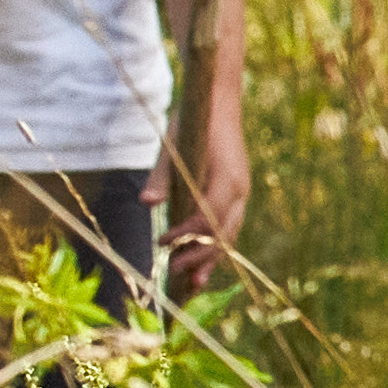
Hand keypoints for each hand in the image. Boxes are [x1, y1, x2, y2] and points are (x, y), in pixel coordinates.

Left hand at [160, 105, 248, 298]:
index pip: (209, 216)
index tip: (162, 243)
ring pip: (229, 233)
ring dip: (211, 258)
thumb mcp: (172, 145)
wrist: (218, 104)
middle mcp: (240, 189)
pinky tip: (202, 262)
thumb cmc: (193, 122)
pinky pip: (228, 225)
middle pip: (224, 232)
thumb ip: (161, 175)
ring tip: (193, 283)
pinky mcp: (236, 193)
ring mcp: (241, 193)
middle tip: (176, 275)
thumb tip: (146, 202)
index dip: (187, 234)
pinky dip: (216, 244)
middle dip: (201, 256)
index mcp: (228, 178)